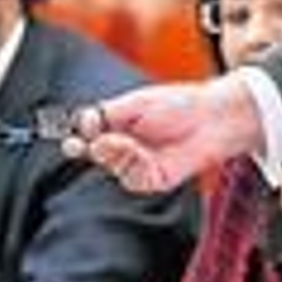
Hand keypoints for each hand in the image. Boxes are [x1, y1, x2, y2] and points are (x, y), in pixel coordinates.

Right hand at [63, 76, 261, 192]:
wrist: (212, 119)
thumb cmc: (181, 104)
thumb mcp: (137, 102)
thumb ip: (107, 113)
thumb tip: (82, 121)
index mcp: (119, 124)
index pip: (88, 133)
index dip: (75, 136)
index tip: (69, 137)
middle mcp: (126, 145)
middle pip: (95, 153)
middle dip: (90, 146)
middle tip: (88, 140)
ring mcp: (139, 163)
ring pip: (112, 166)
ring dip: (115, 152)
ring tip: (127, 139)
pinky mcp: (153, 179)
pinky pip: (131, 177)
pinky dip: (132, 163)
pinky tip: (142, 152)